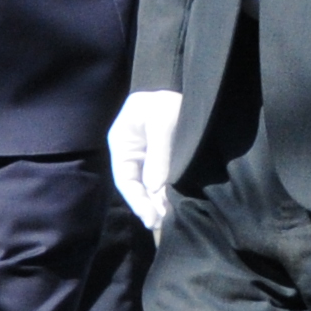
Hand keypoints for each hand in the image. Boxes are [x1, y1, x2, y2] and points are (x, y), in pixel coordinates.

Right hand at [107, 89, 182, 235]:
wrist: (188, 87)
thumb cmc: (166, 100)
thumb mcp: (163, 120)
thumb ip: (159, 153)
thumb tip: (155, 187)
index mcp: (122, 143)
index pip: (125, 178)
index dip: (136, 200)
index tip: (150, 217)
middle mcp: (131, 153)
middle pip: (136, 186)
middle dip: (147, 205)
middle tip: (162, 223)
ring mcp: (147, 157)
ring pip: (149, 185)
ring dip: (157, 202)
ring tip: (168, 219)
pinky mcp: (163, 159)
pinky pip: (161, 179)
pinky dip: (166, 193)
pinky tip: (174, 205)